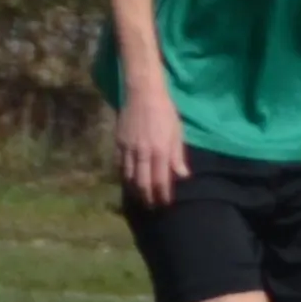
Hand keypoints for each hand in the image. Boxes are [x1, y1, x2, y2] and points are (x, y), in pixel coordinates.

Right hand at [115, 87, 190, 207]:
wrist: (143, 94)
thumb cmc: (166, 112)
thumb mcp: (177, 133)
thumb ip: (178, 156)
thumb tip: (182, 176)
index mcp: (160, 150)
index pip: (161, 180)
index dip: (163, 194)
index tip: (166, 204)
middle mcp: (143, 152)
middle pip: (143, 183)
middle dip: (148, 197)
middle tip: (152, 207)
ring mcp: (128, 148)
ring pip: (129, 176)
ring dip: (135, 190)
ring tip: (140, 198)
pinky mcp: (118, 142)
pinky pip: (120, 164)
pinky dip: (124, 175)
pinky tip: (129, 180)